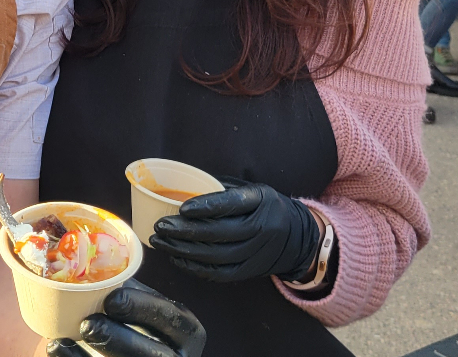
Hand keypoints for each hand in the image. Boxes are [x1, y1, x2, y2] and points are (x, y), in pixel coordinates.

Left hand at [47, 282, 205, 356]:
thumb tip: (87, 256)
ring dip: (92, 356)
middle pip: (157, 354)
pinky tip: (57, 348)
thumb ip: (126, 290)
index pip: (174, 319)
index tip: (112, 299)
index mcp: (184, 331)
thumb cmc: (135, 323)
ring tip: (62, 340)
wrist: (125, 350)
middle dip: (120, 340)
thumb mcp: (142, 307)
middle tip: (88, 324)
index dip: (144, 308)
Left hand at [149, 181, 319, 282]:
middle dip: (186, 231)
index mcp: (260, 200)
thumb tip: (183, 185)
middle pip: (221, 233)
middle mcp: (261, 228)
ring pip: (217, 256)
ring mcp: (256, 252)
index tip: (182, 208)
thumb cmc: (262, 206)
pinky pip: (220, 273)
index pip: (233, 203)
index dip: (207, 206)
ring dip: (184, 250)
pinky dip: (195, 268)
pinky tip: (176, 258)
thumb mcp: (251, 190)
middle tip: (161, 226)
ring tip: (160, 242)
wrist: (296, 237)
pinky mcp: (250, 271)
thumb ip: (223, 189)